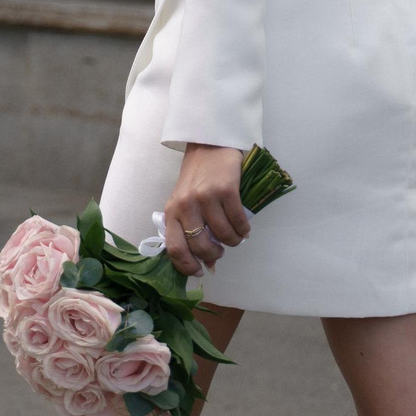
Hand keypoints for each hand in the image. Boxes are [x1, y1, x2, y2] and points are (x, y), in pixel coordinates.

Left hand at [161, 144, 249, 276]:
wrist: (209, 144)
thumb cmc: (196, 176)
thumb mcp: (185, 202)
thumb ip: (190, 230)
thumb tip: (207, 265)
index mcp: (172, 211)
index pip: (174, 248)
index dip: (187, 266)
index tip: (200, 271)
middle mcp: (186, 205)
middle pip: (200, 246)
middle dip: (214, 255)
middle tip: (221, 252)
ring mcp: (206, 197)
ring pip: (222, 235)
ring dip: (232, 242)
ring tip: (235, 238)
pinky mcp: (226, 190)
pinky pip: (237, 220)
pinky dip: (243, 229)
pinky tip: (243, 228)